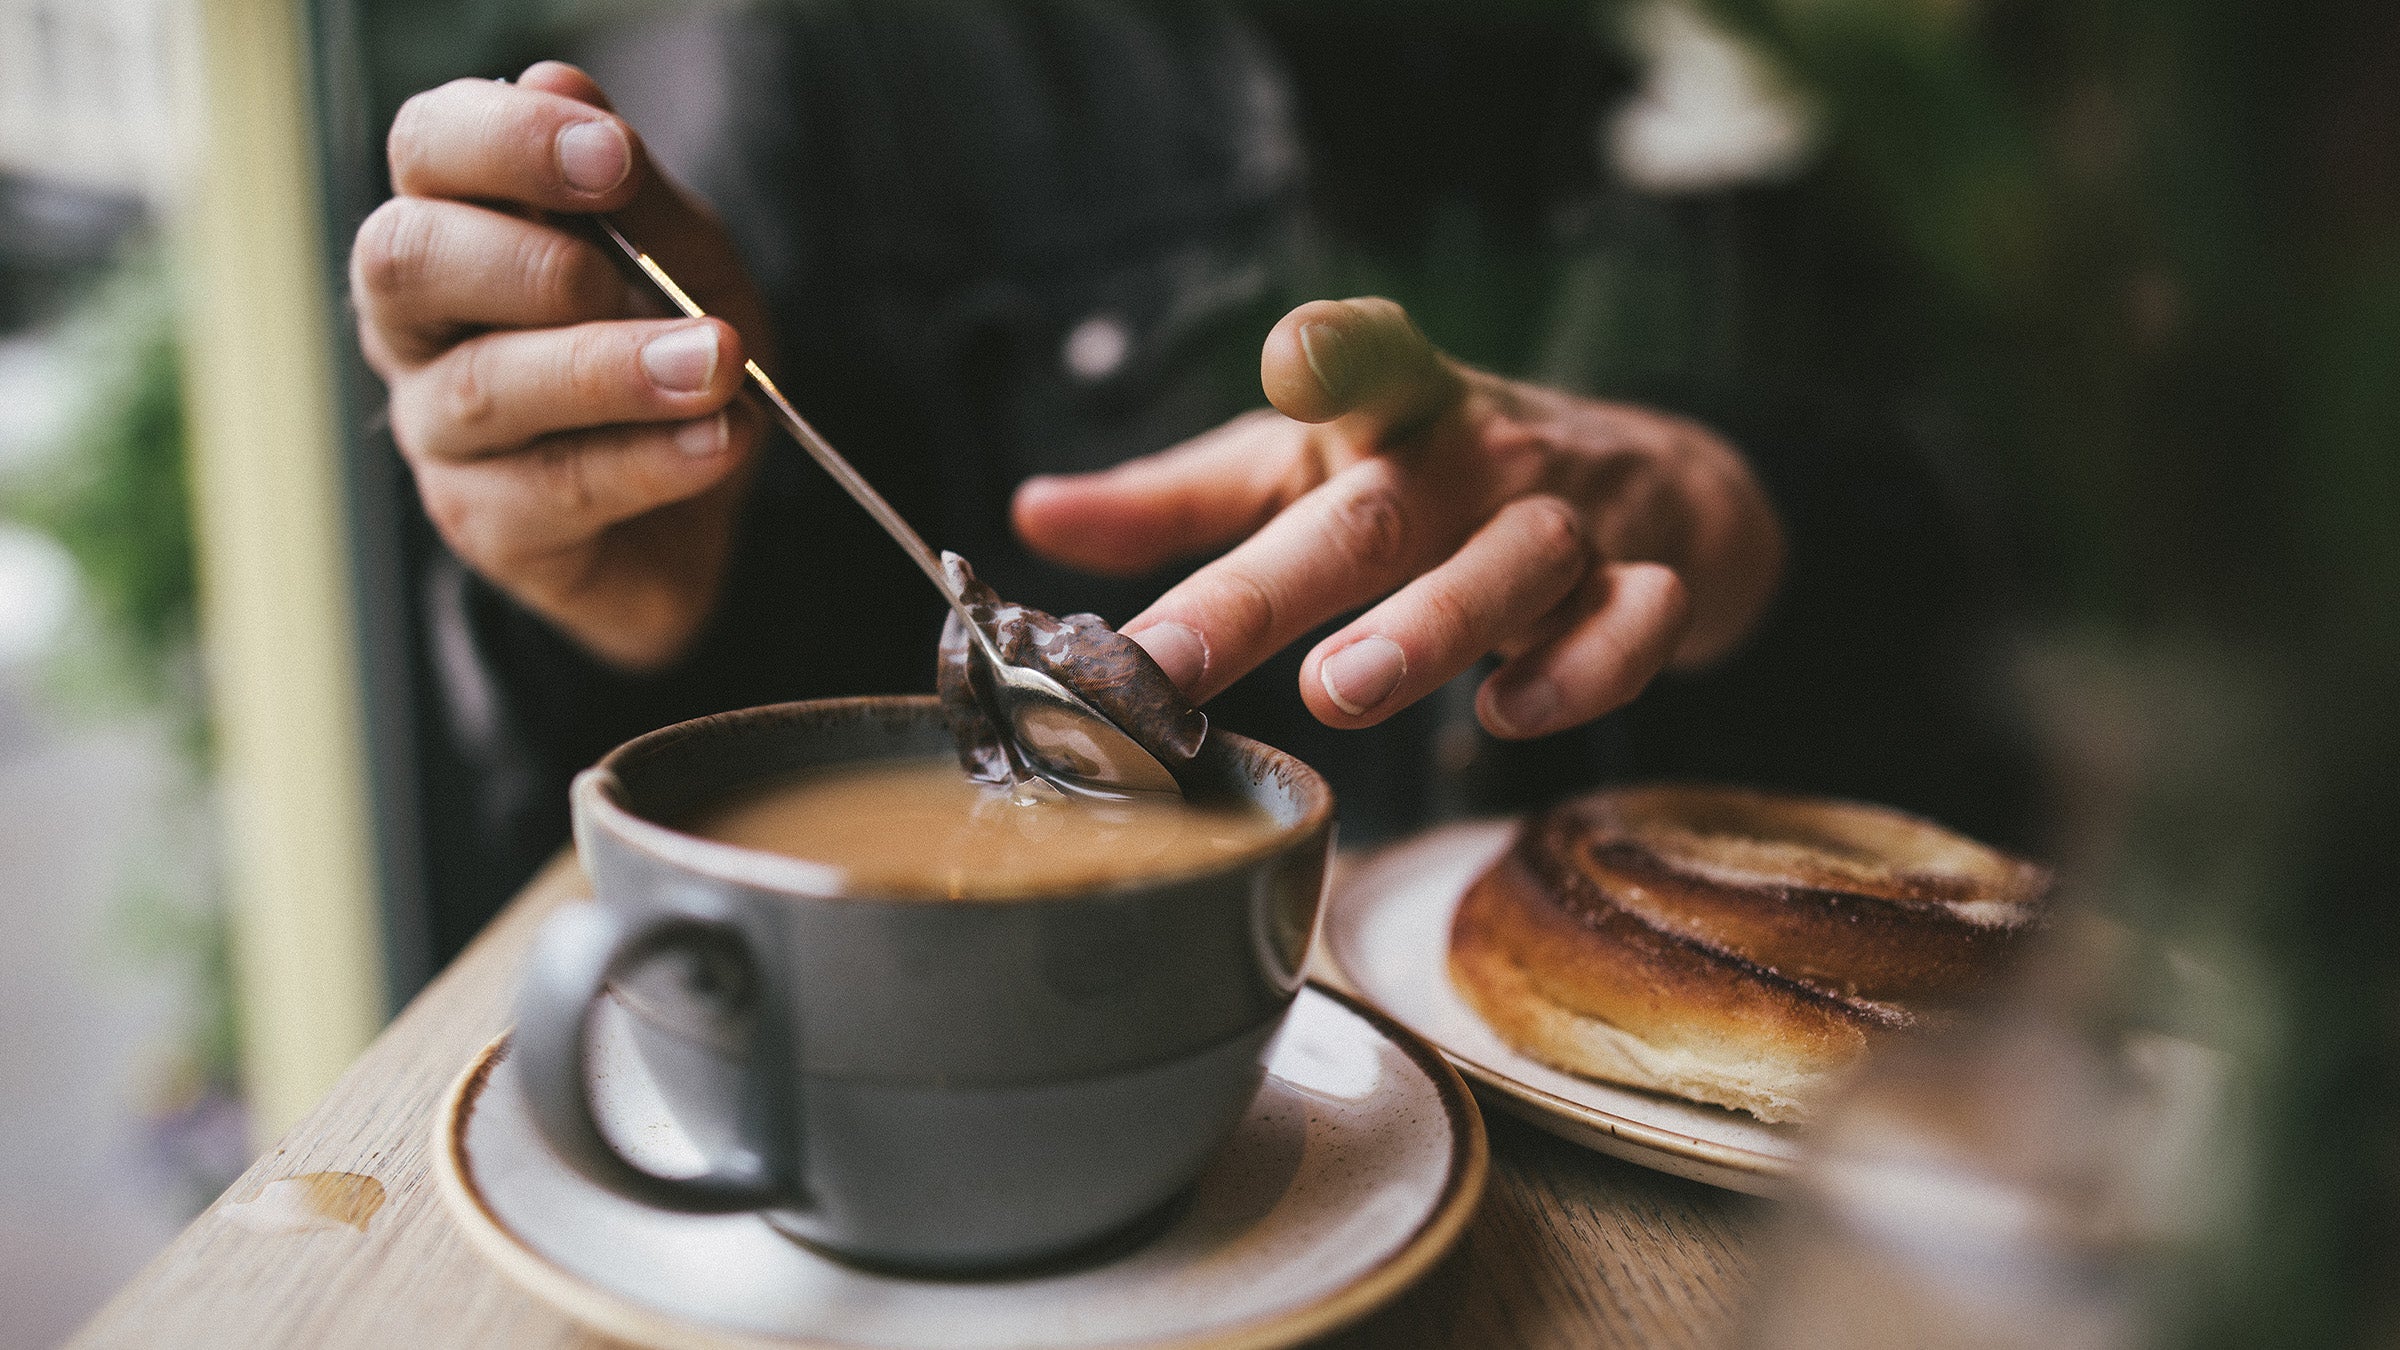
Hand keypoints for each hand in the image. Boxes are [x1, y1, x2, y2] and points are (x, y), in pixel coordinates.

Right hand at [351, 62, 769, 670]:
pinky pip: (553, 489)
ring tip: (715, 364)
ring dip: (611, 369)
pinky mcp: (487, 525)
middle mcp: (417, 325)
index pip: (427, 151)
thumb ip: (633, 192)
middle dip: (534, 260)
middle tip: (637, 276)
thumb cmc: (670, 355)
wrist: (701, 513)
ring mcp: (438, 432)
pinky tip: (718, 440)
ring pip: (485, 386)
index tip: (610, 158)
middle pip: (407, 260)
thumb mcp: (684, 260)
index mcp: (454, 225)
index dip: (506, 142)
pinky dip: (647, 459)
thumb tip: (557, 78)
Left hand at [1012, 298, 1784, 738]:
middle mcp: (1477, 456)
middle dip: (1281, 585)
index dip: (1336, 353)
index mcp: (1392, 410)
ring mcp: (1568, 520)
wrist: (1650, 490)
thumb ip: (1176, 503)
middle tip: (1184, 659)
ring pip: (1513, 562)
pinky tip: (1508, 717)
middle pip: (1382, 512)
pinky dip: (1583, 669)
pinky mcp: (1646, 585)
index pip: (1371, 357)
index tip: (1290, 363)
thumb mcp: (1301, 473)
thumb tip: (1032, 516)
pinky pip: (1631, 624)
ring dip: (1427, 628)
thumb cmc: (1428, 483)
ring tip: (1338, 693)